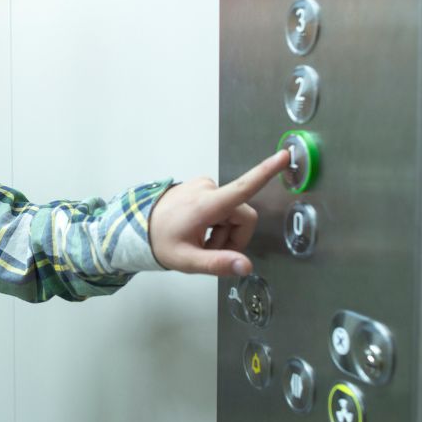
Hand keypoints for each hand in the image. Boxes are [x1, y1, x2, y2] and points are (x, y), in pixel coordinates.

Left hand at [148, 150, 290, 276]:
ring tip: (199, 242)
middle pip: (243, 216)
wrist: (135, 228)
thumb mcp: (187, 260)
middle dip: (233, 238)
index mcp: (206, 204)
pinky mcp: (202, 186)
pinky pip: (223, 207)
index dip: (267, 172)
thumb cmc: (160, 243)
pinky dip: (216, 224)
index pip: (243, 187)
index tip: (285, 155)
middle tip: (210, 251)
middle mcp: (208, 188)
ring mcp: (204, 185)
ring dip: (223, 232)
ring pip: (233, 213)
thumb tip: (246, 266)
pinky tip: (197, 232)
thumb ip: (217, 263)